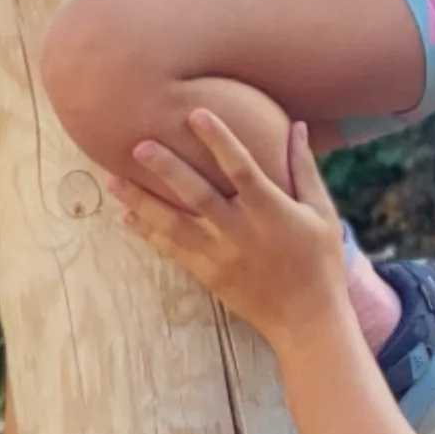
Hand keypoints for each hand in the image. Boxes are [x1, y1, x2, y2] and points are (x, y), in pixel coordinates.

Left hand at [109, 109, 350, 344]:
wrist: (307, 320)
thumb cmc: (320, 262)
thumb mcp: (321, 212)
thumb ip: (304, 169)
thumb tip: (298, 127)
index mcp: (271, 211)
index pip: (241, 168)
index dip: (218, 140)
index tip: (195, 113)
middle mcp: (241, 231)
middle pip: (197, 195)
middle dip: (167, 169)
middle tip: (138, 145)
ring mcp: (221, 255)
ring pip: (174, 225)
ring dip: (142, 202)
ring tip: (113, 180)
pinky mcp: (208, 274)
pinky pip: (172, 251)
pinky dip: (147, 234)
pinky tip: (125, 217)